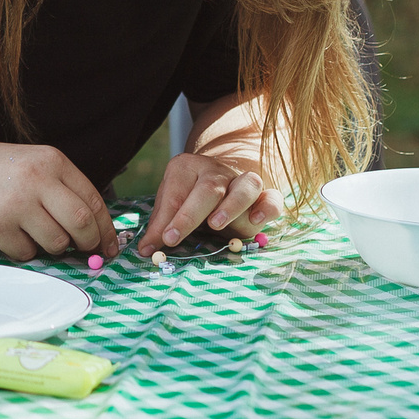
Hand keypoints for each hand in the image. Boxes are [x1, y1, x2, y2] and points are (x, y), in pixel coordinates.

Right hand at [0, 139, 113, 261]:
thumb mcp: (35, 164)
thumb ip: (64, 190)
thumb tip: (97, 231)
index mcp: (52, 160)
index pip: (93, 200)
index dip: (106, 229)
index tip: (109, 245)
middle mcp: (36, 179)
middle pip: (82, 223)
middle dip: (88, 243)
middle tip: (84, 250)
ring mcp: (16, 203)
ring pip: (57, 242)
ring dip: (53, 246)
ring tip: (36, 232)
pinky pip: (27, 253)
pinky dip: (24, 250)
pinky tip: (11, 232)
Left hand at [139, 151, 281, 253]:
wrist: (226, 173)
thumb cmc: (192, 195)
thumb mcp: (173, 203)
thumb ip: (161, 223)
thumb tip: (146, 251)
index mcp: (187, 168)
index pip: (175, 194)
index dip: (166, 219)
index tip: (158, 241)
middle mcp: (217, 171)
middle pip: (207, 188)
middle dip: (189, 214)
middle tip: (173, 236)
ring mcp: (243, 180)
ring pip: (245, 186)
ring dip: (231, 205)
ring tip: (215, 225)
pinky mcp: (266, 195)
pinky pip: (272, 197)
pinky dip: (268, 207)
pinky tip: (257, 220)